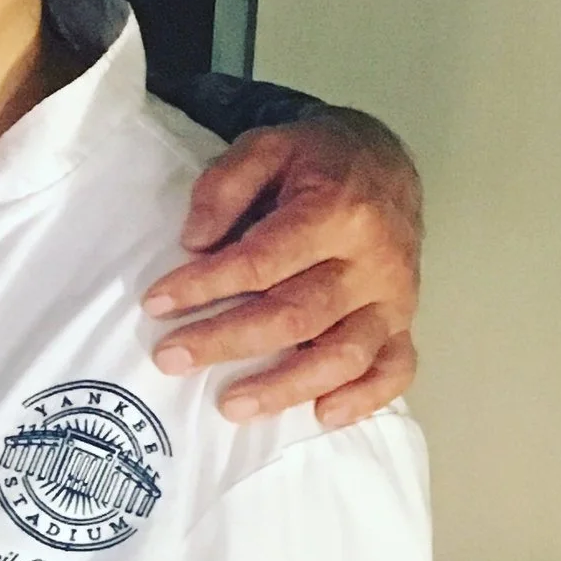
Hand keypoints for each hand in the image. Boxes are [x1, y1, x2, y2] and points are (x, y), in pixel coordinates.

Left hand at [142, 111, 422, 426]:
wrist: (384, 162)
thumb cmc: (316, 160)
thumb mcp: (265, 145)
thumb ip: (225, 186)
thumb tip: (194, 242)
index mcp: (337, 211)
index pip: (263, 261)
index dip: (206, 285)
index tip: (157, 302)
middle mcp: (374, 260)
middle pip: (297, 315)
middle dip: (227, 341)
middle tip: (171, 358)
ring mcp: (394, 297)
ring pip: (344, 354)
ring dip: (285, 386)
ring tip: (231, 406)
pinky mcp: (404, 320)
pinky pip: (395, 368)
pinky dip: (364, 398)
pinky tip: (321, 415)